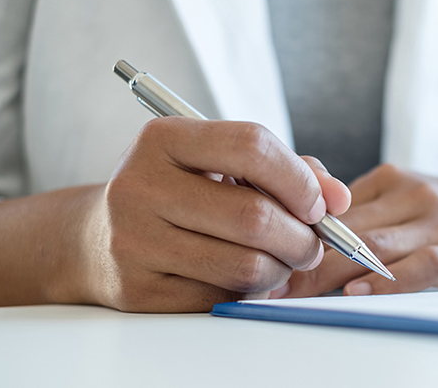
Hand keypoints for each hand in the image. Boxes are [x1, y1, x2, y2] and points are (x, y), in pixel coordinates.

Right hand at [79, 118, 349, 311]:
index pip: (251, 146)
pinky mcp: (137, 290)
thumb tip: (338, 199)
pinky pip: (222, 299)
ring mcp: (134, 240)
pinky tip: (245, 277)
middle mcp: (141, 185)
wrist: (99, 237)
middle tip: (311, 243)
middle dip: (303, 237)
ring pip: (245, 266)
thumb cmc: (178, 192)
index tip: (319, 204)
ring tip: (282, 260)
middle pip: (254, 216)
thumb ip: (286, 170)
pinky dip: (249, 293)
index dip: (299, 179)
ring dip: (282, 269)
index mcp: (164, 138)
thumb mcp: (220, 163)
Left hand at [278, 164, 437, 297]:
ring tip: (293, 295)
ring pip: (372, 245)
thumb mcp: (414, 199)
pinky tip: (359, 293)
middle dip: (300, 260)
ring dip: (327, 272)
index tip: (261, 259)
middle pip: (344, 229)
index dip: (292, 234)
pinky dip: (387, 280)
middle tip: (264, 285)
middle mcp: (412, 193)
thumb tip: (312, 237)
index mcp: (392, 179)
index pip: (331, 210)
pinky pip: (421, 264)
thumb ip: (370, 213)